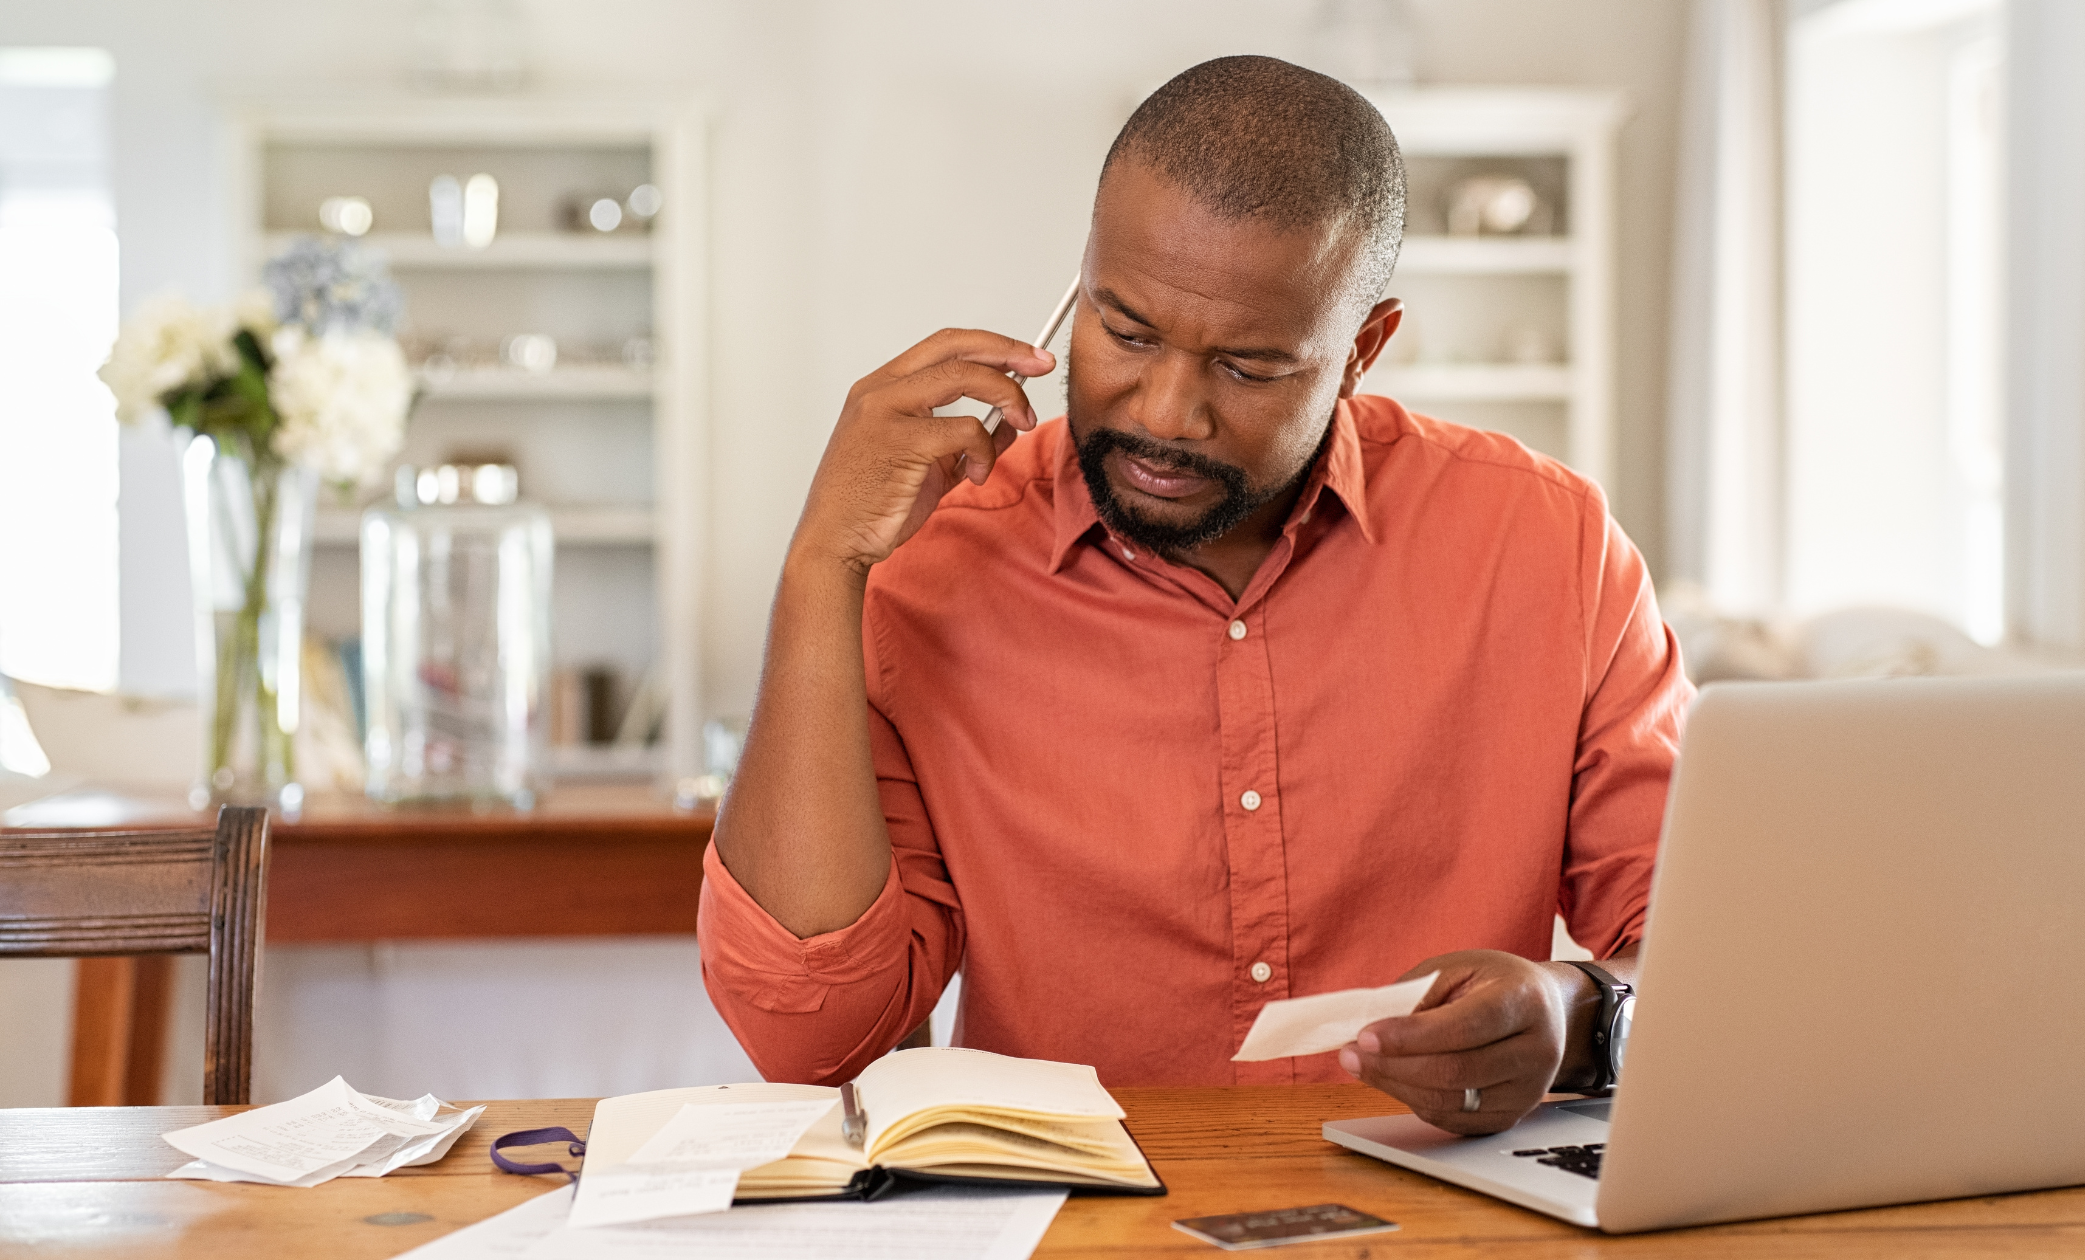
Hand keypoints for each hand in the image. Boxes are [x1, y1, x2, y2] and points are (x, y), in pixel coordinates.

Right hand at [793, 328, 1054, 576]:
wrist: (836, 542)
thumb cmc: (873, 506)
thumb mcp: (929, 465)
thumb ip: (965, 441)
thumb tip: (1008, 421)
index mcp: (881, 388)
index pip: (943, 346)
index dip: (991, 345)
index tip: (1027, 357)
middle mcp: (880, 390)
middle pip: (956, 348)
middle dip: (1008, 352)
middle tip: (1041, 366)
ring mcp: (886, 411)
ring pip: (965, 377)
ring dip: (1006, 398)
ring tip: (1020, 424)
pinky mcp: (900, 440)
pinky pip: (966, 429)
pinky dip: (986, 450)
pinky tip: (976, 475)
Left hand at [1336, 950, 1586, 1135]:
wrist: (1546, 1012)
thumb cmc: (1494, 984)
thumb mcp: (1456, 969)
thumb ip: (1415, 995)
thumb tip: (1369, 1030)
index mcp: (1525, 1001)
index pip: (1464, 1027)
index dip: (1410, 1036)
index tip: (1365, 1035)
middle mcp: (1536, 1050)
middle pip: (1456, 1071)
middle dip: (1393, 1065)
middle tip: (1351, 1053)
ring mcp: (1528, 1090)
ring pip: (1451, 1101)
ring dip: (1396, 1086)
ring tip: (1361, 1066)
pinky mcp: (1512, 1115)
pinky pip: (1454, 1119)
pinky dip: (1415, 1101)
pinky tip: (1392, 1080)